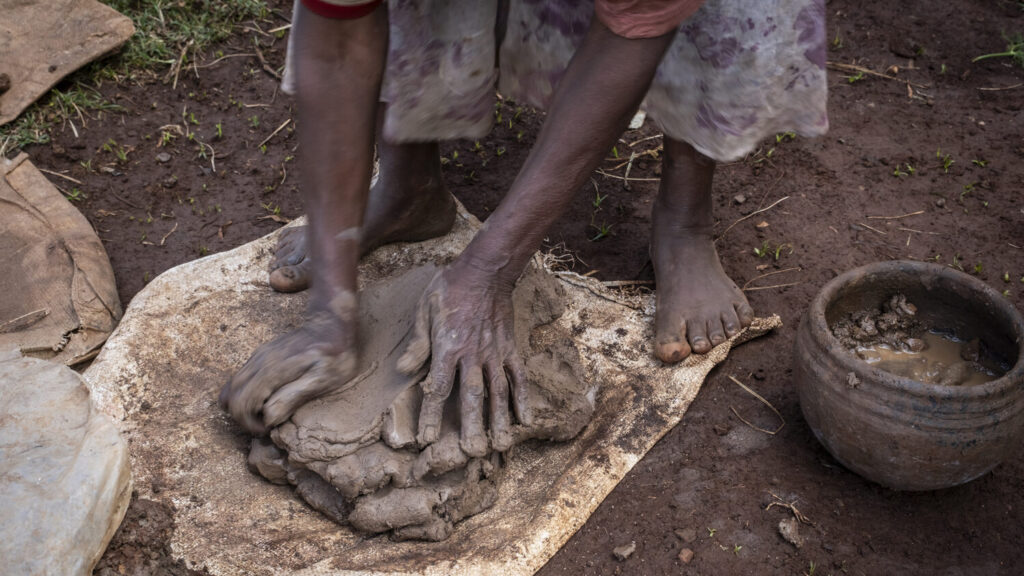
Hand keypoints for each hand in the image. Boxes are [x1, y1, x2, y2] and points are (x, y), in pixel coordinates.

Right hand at [219, 312, 356, 434]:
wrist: (333, 322)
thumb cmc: (335, 354)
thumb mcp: (324, 379)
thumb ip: (294, 396)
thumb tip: (267, 417)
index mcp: (272, 370)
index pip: (240, 403)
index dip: (249, 424)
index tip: (268, 429)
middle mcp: (259, 362)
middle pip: (229, 397)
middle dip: (242, 418)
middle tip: (265, 425)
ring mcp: (258, 357)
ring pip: (231, 387)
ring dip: (242, 406)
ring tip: (265, 414)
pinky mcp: (261, 356)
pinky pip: (240, 379)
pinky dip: (245, 395)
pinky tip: (268, 399)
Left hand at [397, 262, 530, 454]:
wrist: (486, 270)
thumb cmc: (450, 288)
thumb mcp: (424, 309)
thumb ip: (417, 342)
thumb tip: (404, 370)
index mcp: (448, 347)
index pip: (438, 388)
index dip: (432, 416)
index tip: (427, 439)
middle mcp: (473, 354)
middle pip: (473, 396)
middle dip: (472, 426)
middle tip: (471, 453)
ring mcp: (495, 353)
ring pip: (498, 391)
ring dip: (500, 420)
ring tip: (500, 445)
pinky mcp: (510, 348)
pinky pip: (518, 376)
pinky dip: (522, 399)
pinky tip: (525, 420)